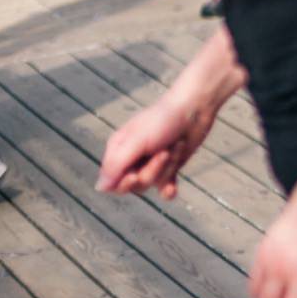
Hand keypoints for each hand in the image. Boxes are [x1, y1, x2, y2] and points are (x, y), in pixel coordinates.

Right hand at [97, 93, 218, 200]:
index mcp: (118, 150)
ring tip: (176, 146)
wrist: (196, 108)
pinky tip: (172, 189)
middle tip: (164, 153)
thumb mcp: (137, 140)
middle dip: (151, 172)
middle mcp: (132, 159)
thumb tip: (100, 188)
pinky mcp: (169, 167)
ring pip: (151, 184)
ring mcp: (151, 164)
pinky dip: (168, 189)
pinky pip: (164, 189)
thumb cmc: (164, 120)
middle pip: (133, 186)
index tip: (135, 175)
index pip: (111, 182)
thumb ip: (117, 164)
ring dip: (167, 168)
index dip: (123, 183)